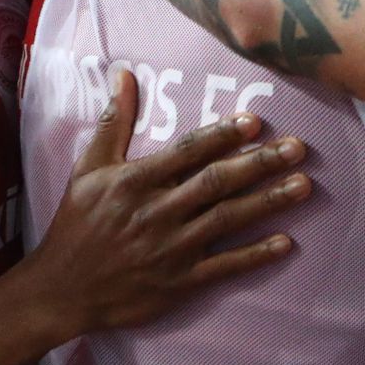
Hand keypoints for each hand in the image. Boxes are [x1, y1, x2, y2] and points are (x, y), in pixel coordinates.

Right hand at [14, 66, 310, 335]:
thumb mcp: (87, 169)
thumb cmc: (76, 225)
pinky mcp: (180, 282)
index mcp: (136, 181)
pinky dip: (255, 255)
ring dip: (269, 201)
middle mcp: (158, 211)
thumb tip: (124, 74)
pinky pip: (224, 266)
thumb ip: (113, 122)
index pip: (188, 152)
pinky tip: (286, 242)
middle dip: (260, 163)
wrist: (60, 291)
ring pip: (227, 219)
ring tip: (304, 185)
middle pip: (217, 182)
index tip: (255, 121)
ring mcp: (171, 249)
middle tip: (298, 148)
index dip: (223, 136)